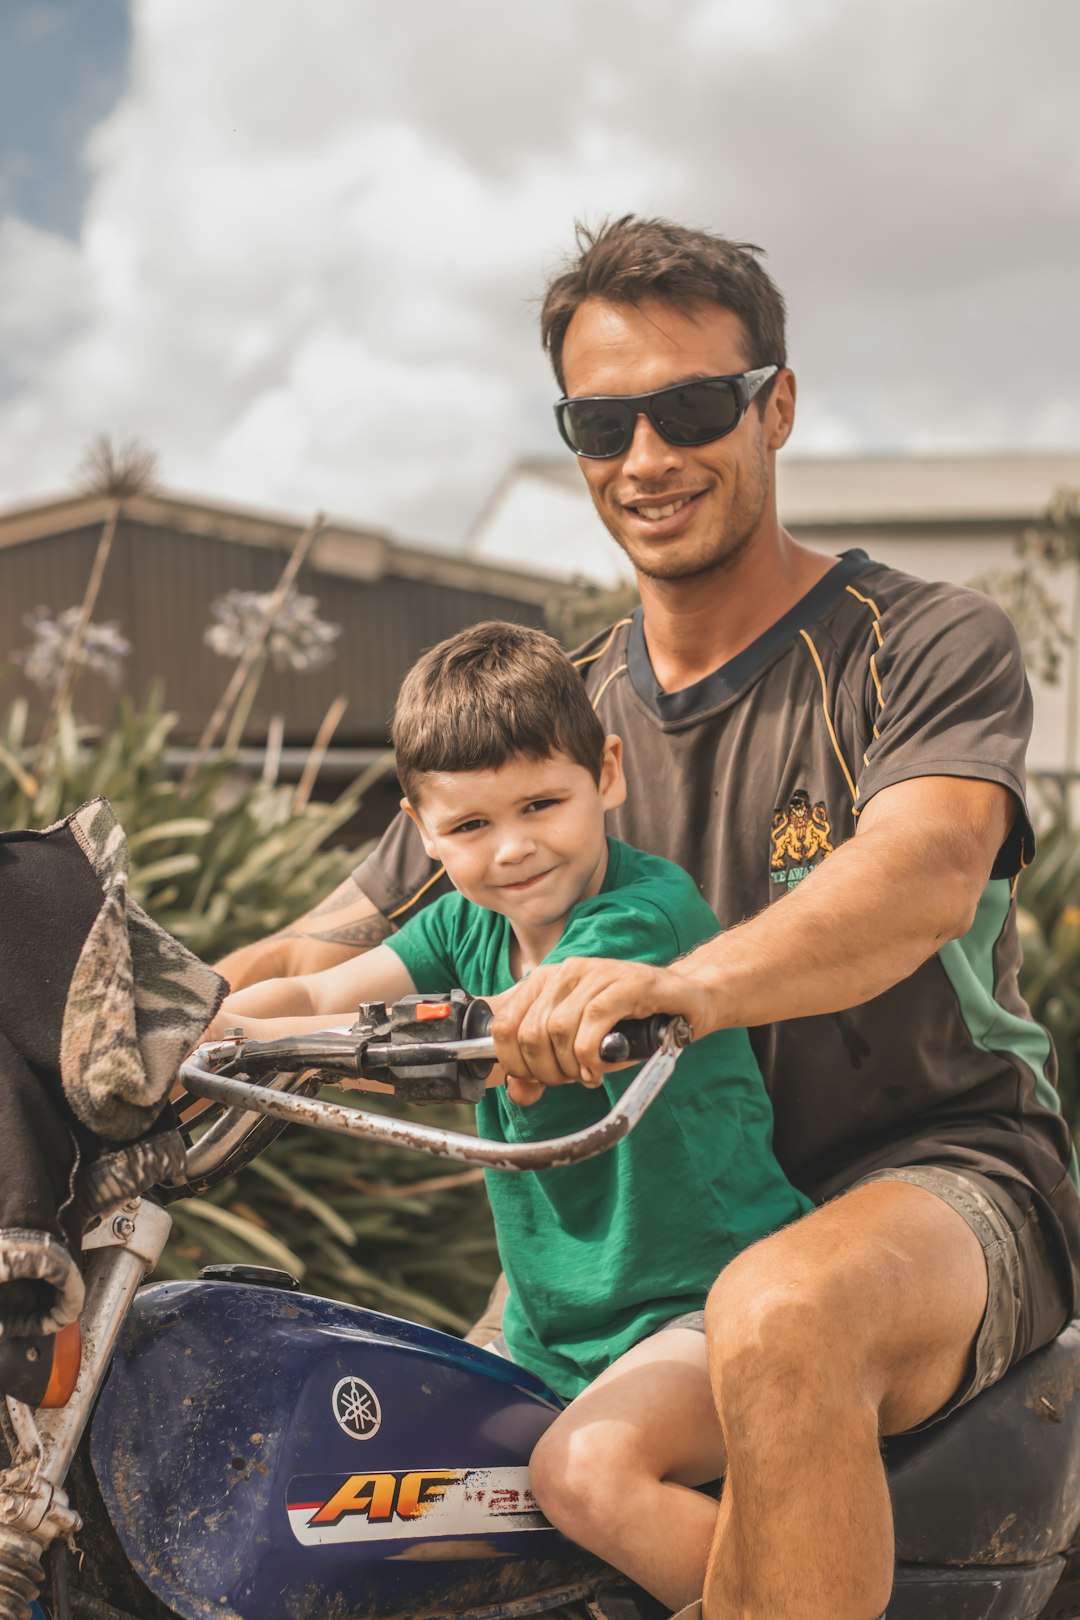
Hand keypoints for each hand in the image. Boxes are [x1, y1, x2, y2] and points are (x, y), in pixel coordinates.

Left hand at [491, 957, 713, 1086]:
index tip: (538, 1079)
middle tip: (571, 1078)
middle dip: (546, 1071)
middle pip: (529, 1034)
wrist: (684, 1000)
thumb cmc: (627, 1026)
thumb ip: (541, 1069)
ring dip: (571, 1066)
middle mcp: (564, 972)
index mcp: (544, 983)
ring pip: (557, 1029)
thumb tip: (518, 1090)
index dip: (515, 1064)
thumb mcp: (575, 1050)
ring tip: (588, 1072)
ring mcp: (595, 974)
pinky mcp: (625, 983)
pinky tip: (599, 1067)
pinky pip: (592, 1022)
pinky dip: (591, 1056)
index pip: (503, 1027)